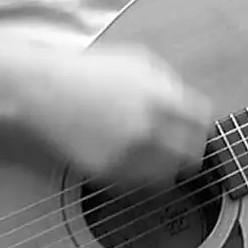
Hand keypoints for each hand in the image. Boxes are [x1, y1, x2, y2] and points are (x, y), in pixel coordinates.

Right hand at [16, 43, 212, 187]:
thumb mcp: (140, 62)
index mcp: (163, 100)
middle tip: (182, 149)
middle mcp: (150, 130)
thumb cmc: (91, 72)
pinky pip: (139, 185)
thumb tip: (189, 104)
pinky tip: (133, 163)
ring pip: (169, 176)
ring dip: (168, 168)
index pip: (203, 123)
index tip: (196, 129)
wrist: (44, 91)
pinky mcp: (108, 173)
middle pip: (192, 155)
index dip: (201, 127)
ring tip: (157, 159)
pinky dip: (141, 178)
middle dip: (190, 151)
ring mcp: (129, 155)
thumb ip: (170, 84)